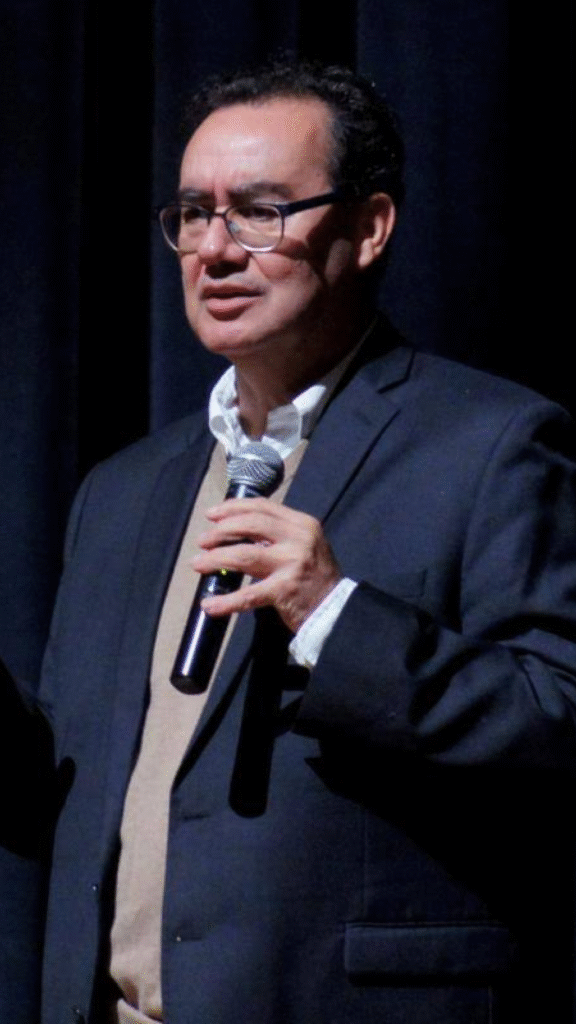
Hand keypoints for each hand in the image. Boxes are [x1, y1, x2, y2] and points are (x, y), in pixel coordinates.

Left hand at [191, 498, 341, 632]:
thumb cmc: (315, 574)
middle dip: (220, 531)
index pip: (262, 507)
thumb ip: (277, 533)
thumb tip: (234, 527)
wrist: (335, 608)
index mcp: (302, 523)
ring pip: (244, 555)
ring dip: (215, 558)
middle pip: (250, 525)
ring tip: (198, 563)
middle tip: (203, 540)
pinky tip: (209, 605)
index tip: (212, 514)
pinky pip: (248, 595)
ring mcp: (292, 564)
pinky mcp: (284, 590)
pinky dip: (226, 601)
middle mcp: (298, 539)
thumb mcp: (303, 543)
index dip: (233, 508)